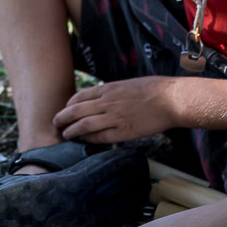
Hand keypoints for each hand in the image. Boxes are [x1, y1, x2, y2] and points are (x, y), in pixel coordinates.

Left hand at [52, 77, 176, 143]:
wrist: (171, 99)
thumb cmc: (154, 89)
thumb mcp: (127, 84)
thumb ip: (113, 91)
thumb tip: (103, 98)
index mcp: (108, 88)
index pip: (80, 97)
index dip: (69, 104)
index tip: (64, 109)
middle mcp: (107, 102)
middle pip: (76, 111)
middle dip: (62, 118)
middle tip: (55, 123)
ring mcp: (114, 117)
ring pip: (84, 125)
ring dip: (72, 131)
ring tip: (66, 134)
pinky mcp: (124, 131)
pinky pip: (101, 137)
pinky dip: (90, 139)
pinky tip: (85, 141)